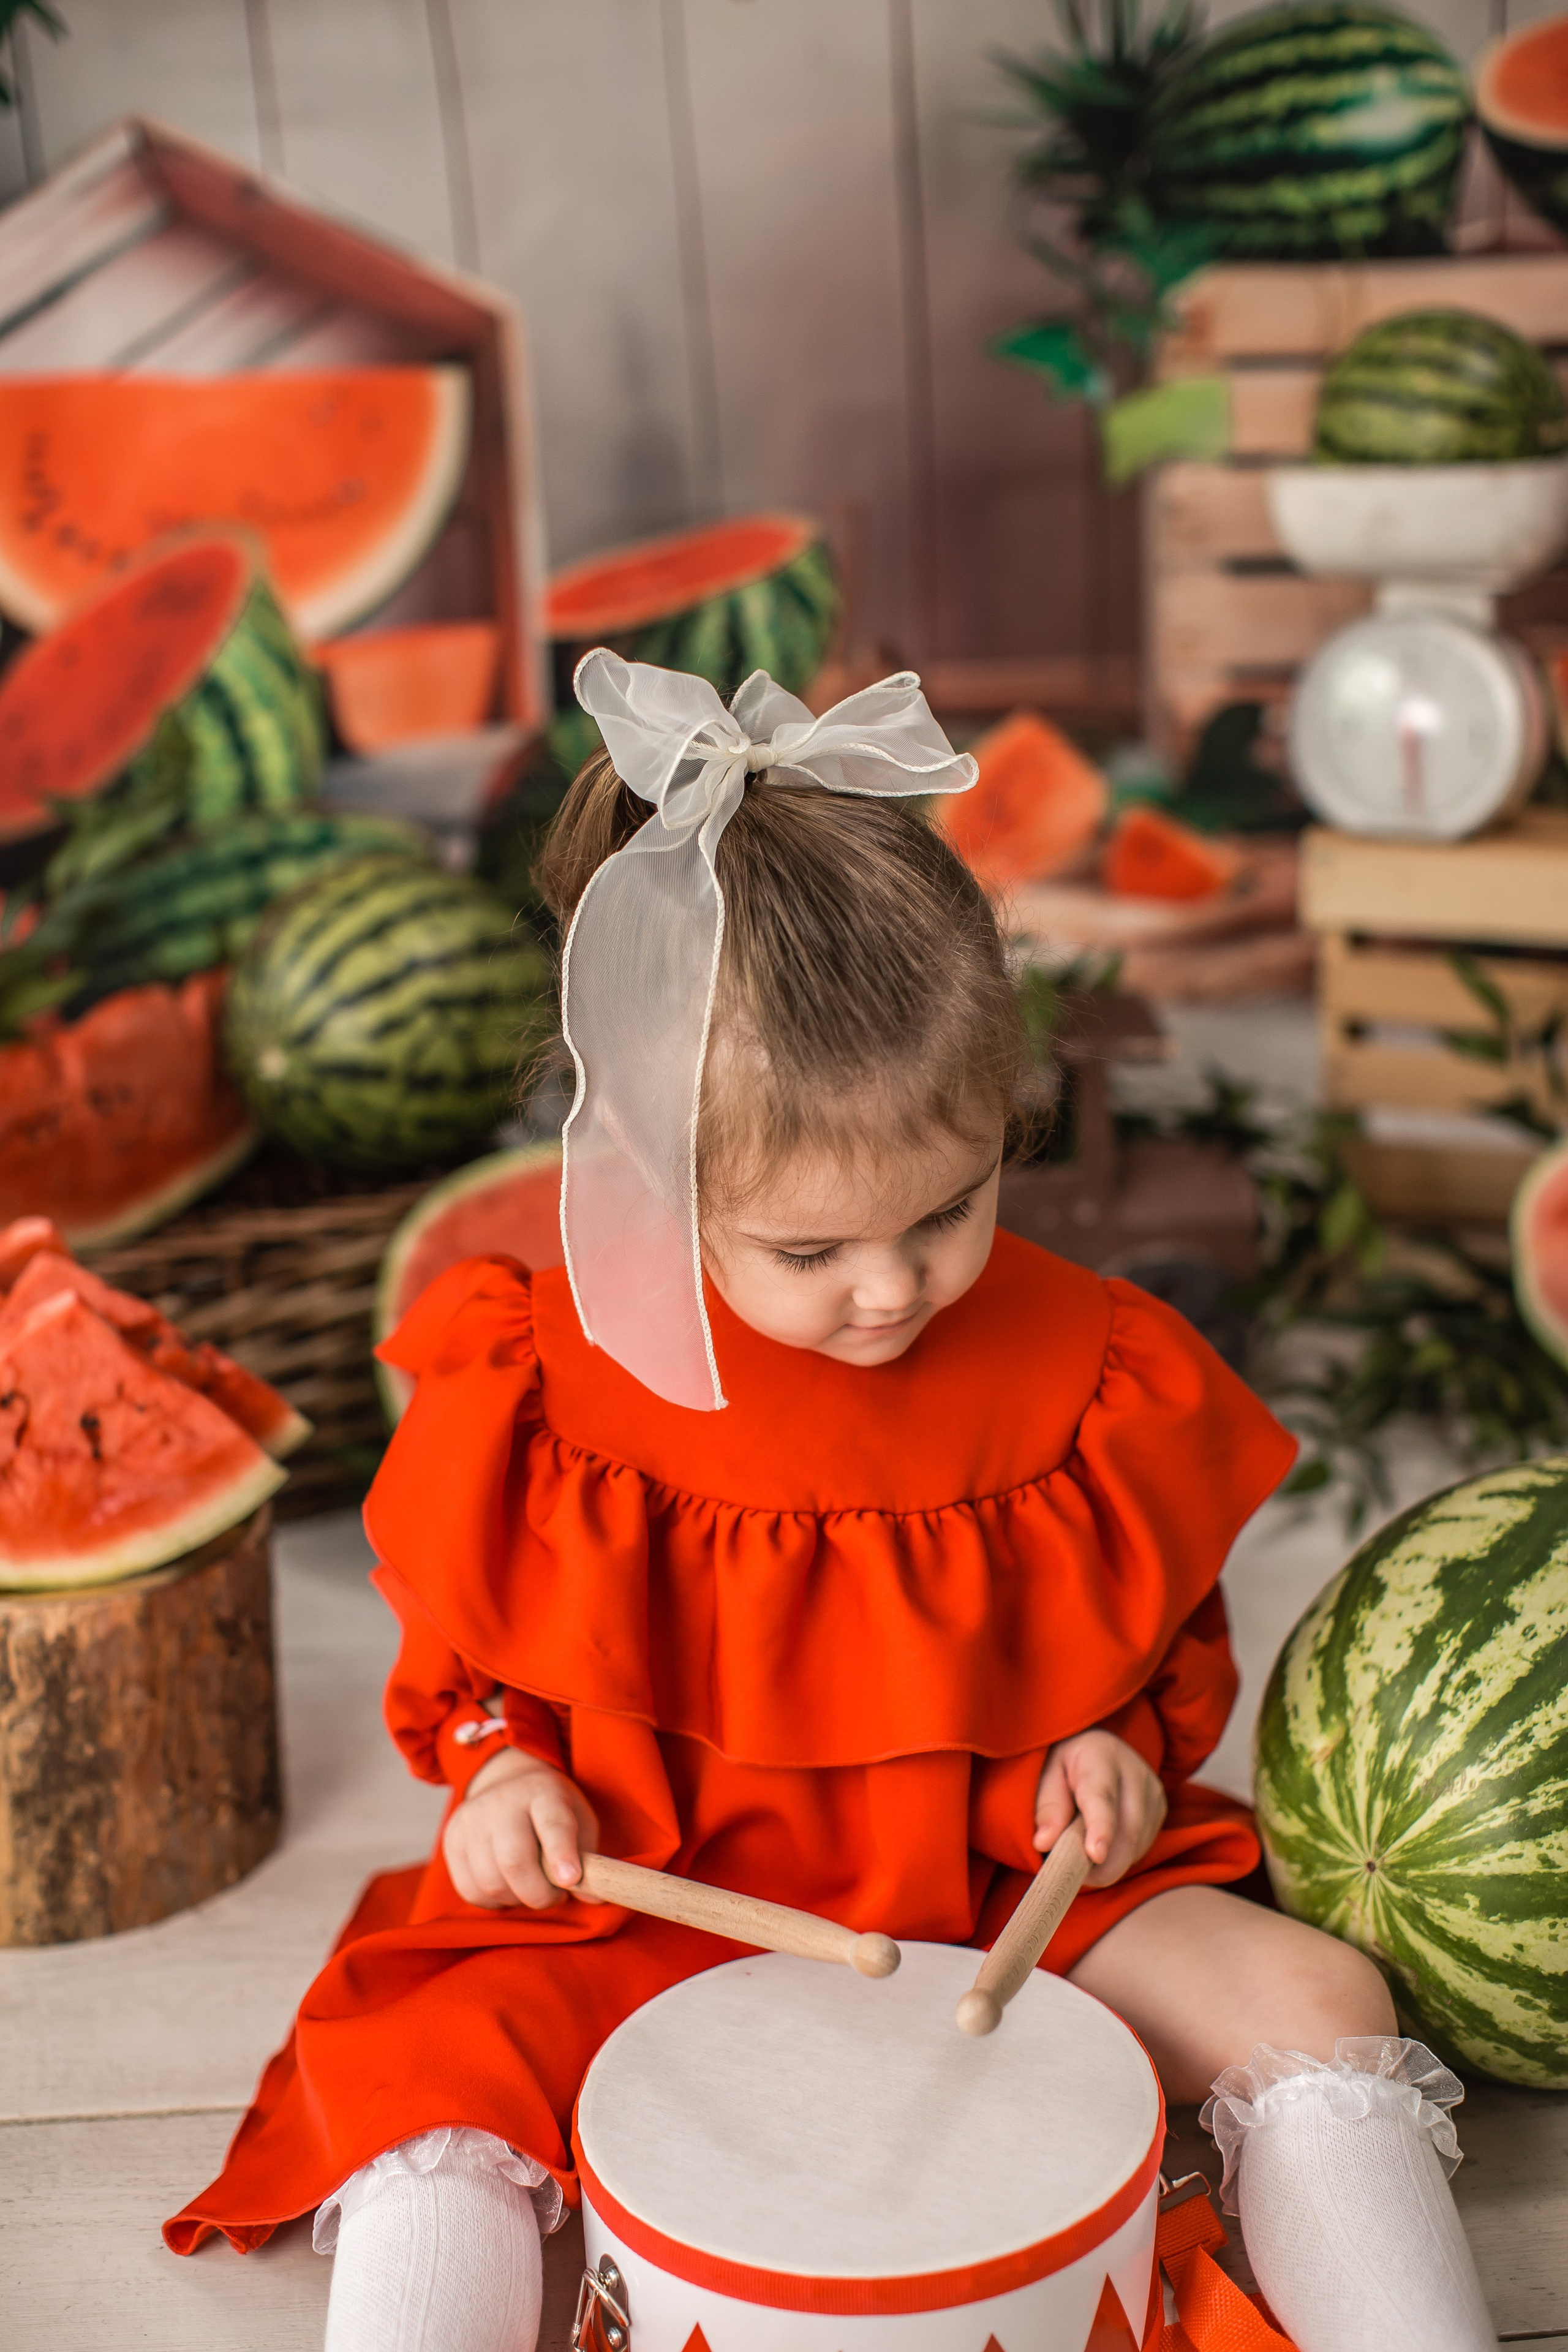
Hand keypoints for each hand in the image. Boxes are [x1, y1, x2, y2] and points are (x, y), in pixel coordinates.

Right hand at [442, 1746, 602, 1909]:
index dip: (561, 1855)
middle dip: (539, 1894)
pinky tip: (508, 1888)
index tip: (571, 1881)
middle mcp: (503, 1801)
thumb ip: (588, 1859)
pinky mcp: (451, 1839)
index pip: (552, 1824)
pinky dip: (493, 1901)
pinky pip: (470, 1890)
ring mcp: (472, 1819)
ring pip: (490, 1882)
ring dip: (517, 1899)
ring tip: (532, 1888)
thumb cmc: (551, 1812)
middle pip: (514, 1860)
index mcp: (543, 1791)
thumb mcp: (579, 1821)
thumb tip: (595, 1898)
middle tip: (555, 1896)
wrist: (509, 1784)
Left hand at [1034, 1729, 1166, 1888]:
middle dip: (1104, 1864)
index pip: (1102, 1796)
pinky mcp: (1160, 1809)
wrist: (1097, 1745)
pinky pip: (1142, 1846)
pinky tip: (1103, 1846)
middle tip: (1075, 1878)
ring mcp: (1153, 1792)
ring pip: (1137, 1844)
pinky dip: (1120, 1856)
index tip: (1095, 1855)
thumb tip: (1044, 1843)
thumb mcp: (1046, 1774)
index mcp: (1100, 1756)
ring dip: (1110, 1862)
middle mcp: (1134, 1772)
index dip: (1100, 1828)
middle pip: (1128, 1829)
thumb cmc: (1066, 1763)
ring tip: (1083, 1855)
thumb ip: (1048, 1807)